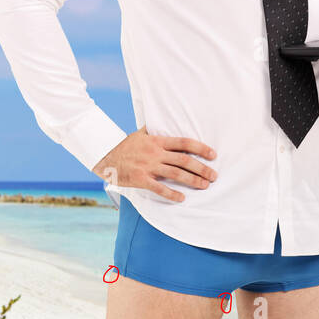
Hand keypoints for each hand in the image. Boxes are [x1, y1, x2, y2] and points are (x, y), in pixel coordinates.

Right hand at [93, 126, 217, 202]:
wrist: (105, 156)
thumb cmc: (124, 146)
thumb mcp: (138, 133)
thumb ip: (151, 130)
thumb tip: (159, 121)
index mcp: (157, 141)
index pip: (184, 143)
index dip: (200, 148)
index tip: (213, 154)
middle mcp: (155, 153)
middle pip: (184, 160)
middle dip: (202, 168)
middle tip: (214, 175)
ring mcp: (148, 166)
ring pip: (176, 174)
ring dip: (193, 180)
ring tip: (204, 185)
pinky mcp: (141, 179)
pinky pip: (159, 188)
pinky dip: (172, 194)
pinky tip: (182, 198)